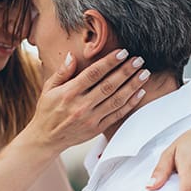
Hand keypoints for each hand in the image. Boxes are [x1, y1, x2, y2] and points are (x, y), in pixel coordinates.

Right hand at [24, 49, 150, 152]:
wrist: (47, 138)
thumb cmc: (48, 110)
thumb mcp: (48, 88)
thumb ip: (62, 72)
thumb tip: (73, 55)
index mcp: (69, 93)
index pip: (93, 74)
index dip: (110, 62)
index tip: (123, 52)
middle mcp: (81, 106)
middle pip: (109, 86)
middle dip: (126, 71)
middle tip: (139, 59)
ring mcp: (91, 119)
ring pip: (116, 100)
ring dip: (133, 86)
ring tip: (144, 74)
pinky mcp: (97, 129)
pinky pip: (117, 115)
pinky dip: (130, 104)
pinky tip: (140, 92)